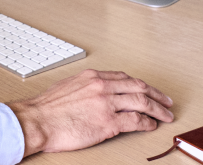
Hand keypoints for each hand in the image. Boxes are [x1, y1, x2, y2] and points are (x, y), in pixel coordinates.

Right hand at [6, 69, 174, 156]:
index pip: (125, 77)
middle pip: (139, 87)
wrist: (36, 121)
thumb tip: (97, 94)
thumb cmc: (47, 109)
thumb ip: (87, 87)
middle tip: (166, 102)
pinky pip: (135, 121)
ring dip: (157, 109)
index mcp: (93, 76)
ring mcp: (106, 103)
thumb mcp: (68, 87)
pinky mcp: (108, 122)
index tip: (148, 90)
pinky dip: (146, 123)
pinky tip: (150, 125)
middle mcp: (102, 86)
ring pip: (142, 102)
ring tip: (165, 115)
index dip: (140, 85)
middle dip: (156, 95)